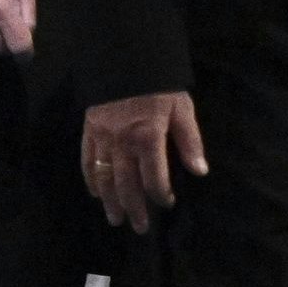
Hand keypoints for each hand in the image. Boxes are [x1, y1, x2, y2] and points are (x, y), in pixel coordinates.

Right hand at [79, 91, 208, 232]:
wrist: (124, 59)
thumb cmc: (158, 85)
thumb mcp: (182, 108)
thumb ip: (189, 141)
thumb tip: (200, 171)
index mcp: (148, 138)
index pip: (154, 177)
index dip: (161, 194)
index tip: (168, 203)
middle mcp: (123, 143)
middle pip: (127, 184)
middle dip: (134, 208)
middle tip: (139, 228)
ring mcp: (102, 139)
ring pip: (105, 177)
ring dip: (110, 200)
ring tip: (114, 219)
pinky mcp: (89, 131)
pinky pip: (87, 160)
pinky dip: (91, 179)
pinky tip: (96, 193)